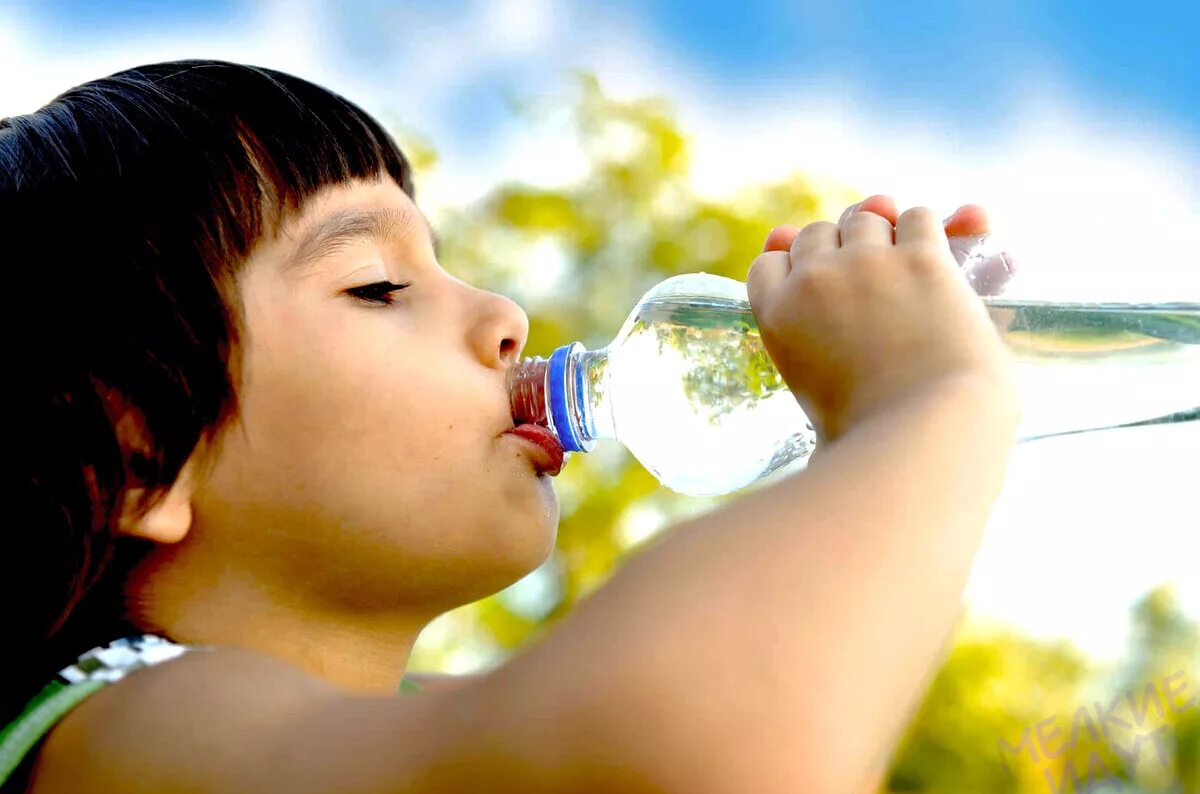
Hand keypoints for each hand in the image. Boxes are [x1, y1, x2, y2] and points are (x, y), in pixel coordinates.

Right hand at [747, 195, 1019, 443]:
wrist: (922, 434)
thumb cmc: (866, 437)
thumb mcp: (810, 402)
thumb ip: (801, 359)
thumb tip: (810, 327)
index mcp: (778, 316)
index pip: (768, 262)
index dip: (791, 266)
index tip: (811, 278)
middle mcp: (815, 279)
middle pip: (815, 232)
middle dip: (837, 247)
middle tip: (864, 272)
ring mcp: (869, 263)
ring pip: (867, 217)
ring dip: (883, 233)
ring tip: (902, 262)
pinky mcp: (922, 259)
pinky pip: (919, 218)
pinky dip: (925, 231)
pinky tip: (935, 254)